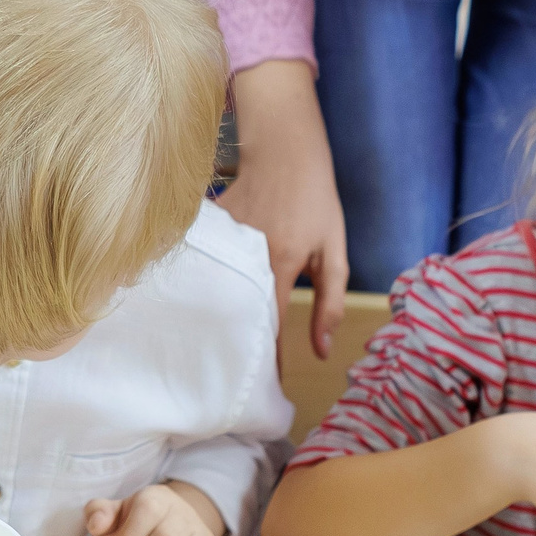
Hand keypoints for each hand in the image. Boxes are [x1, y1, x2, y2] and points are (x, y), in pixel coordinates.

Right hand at [217, 59, 348, 360]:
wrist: (284, 147)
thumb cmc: (315, 200)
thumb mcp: (335, 250)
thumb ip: (332, 301)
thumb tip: (324, 350)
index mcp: (281, 262)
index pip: (271, 325)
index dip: (269, 359)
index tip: (266, 388)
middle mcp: (248, 254)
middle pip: (237, 311)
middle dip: (239, 344)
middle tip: (239, 376)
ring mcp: (224, 239)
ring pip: (217, 288)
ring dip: (218, 313)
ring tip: (214, 345)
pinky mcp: (208, 228)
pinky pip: (205, 264)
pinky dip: (206, 281)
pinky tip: (200, 299)